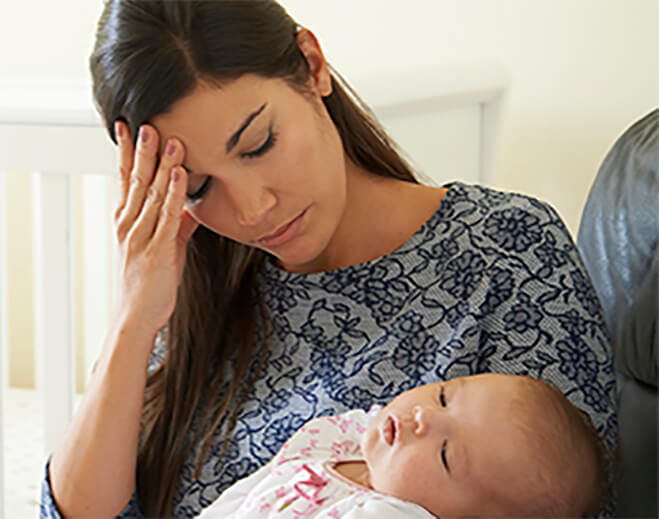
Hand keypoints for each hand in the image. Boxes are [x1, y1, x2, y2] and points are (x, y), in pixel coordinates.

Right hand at [112, 122, 198, 334]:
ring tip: (169, 139)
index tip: (129, 126)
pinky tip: (179, 174)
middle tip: (147, 121)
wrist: (136, 316)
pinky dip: (172, 194)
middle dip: (143, 150)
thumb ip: (176, 224)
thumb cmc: (150, 282)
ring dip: (161, 165)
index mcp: (128, 221)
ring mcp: (141, 237)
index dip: (129, 152)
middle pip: (136, 180)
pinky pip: (166, 217)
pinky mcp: (156, 251)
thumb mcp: (165, 247)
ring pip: (150, 194)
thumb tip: (191, 206)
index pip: (126, 179)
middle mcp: (129, 225)